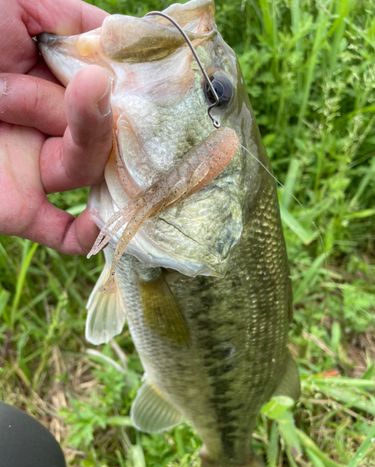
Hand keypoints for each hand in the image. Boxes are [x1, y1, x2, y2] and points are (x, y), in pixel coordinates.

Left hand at [0, 0, 112, 253]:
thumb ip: (66, 16)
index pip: (109, 88)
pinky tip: (97, 221)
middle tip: (88, 86)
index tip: (151, 76)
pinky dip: (86, 235)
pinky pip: (62, 234)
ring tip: (8, 99)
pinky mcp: (18, 208)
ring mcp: (35, 169)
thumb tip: (117, 44)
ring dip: (77, 136)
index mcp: (49, 81)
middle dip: (97, 110)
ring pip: (87, 170)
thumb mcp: (9, 7)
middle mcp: (49, 127)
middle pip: (107, 133)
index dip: (130, 84)